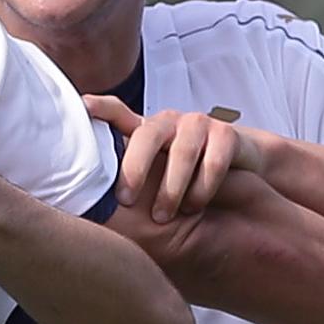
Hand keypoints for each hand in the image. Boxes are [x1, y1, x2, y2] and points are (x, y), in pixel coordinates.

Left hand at [84, 94, 268, 222]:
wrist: (240, 169)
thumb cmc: (184, 175)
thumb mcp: (152, 175)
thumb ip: (124, 177)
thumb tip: (85, 198)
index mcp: (145, 130)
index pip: (118, 112)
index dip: (101, 108)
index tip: (83, 107)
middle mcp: (169, 122)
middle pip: (147, 136)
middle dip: (134, 168)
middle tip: (126, 201)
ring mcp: (198, 125)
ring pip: (182, 152)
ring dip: (170, 188)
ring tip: (162, 216)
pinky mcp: (227, 135)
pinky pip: (214, 161)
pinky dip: (203, 188)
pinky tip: (194, 206)